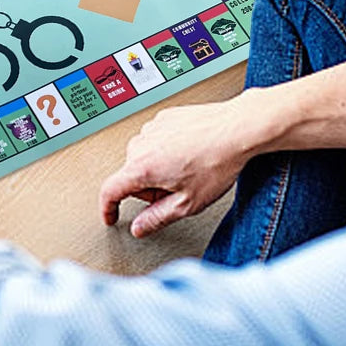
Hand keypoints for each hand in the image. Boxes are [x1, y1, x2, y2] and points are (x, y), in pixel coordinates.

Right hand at [99, 96, 263, 237]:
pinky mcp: (163, 118)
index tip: (110, 216)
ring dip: (159, 168)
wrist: (237, 128)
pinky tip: (190, 153)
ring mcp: (151, 128)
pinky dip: (167, 150)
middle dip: (149, 188)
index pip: (110, 191)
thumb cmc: (218, 162)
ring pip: (144, 158)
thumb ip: (157, 218)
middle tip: (177, 191)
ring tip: (189, 169)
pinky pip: (156, 141)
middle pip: (132, 176)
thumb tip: (140, 227)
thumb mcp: (188, 203)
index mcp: (142, 168)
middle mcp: (141, 145)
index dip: (107, 208)